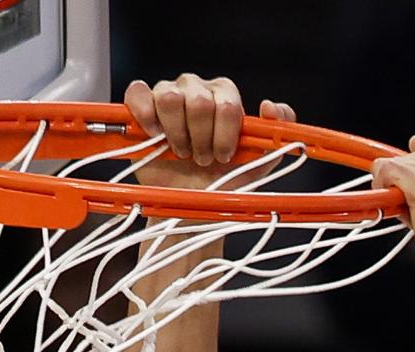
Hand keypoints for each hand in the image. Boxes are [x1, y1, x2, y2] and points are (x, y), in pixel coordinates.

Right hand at [123, 74, 297, 192]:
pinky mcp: (141, 105)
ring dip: (177, 134)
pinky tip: (156, 136)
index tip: (223, 157)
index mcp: (224, 95)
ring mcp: (167, 93)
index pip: (227, 103)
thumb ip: (276, 132)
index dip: (225, 134)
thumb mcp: (259, 160)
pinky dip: (145, 115)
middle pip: (199, 100)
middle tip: (202, 158)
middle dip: (201, 138)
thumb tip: (270, 106)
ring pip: (170, 97)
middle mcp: (197, 88)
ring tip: (181, 151)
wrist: (191, 200)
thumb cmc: (223, 178)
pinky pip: (138, 92)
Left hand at [370, 137, 414, 292]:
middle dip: (396, 183)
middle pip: (399, 159)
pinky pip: (387, 172)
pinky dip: (382, 188)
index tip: (406, 195)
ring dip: (389, 190)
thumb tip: (413, 139)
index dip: (405, 175)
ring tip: (411, 214)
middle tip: (412, 211)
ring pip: (390, 165)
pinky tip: (394, 207)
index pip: (414, 150)